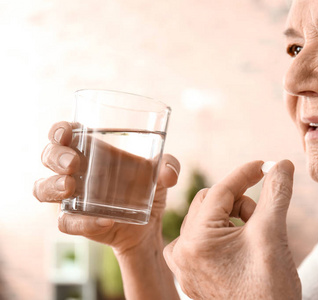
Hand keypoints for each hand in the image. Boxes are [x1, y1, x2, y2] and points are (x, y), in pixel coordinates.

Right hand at [33, 121, 180, 253]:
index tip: (67, 132)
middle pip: (48, 156)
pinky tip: (105, 220)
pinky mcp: (76, 221)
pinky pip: (66, 222)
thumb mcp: (161, 174)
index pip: (64, 133)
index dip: (59, 130)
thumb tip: (168, 172)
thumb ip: (169, 166)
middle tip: (73, 164)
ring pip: (42, 188)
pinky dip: (83, 223)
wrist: (148, 224)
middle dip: (55, 156)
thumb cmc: (148, 188)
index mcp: (92, 151)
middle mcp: (75, 171)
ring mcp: (71, 197)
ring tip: (70, 186)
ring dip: (51, 186)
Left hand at [164, 160, 301, 299]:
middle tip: (262, 215)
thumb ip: (276, 194)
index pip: (219, 191)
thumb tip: (283, 164)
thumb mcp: (273, 235)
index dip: (245, 174)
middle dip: (239, 201)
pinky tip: (242, 246)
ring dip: (233, 217)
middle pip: (210, 202)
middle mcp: (181, 252)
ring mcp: (184, 265)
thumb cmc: (270, 290)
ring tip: (254, 236)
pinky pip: (203, 237)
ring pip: (207, 218)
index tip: (265, 165)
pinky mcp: (191, 272)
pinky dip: (224, 232)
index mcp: (195, 242)